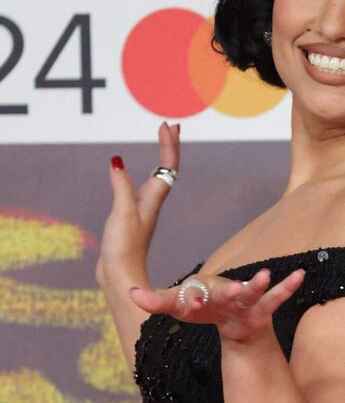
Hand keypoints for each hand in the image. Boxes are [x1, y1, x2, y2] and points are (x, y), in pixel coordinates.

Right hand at [96, 120, 180, 286]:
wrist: (120, 277)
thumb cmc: (123, 248)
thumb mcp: (121, 213)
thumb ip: (120, 186)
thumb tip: (117, 161)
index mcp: (153, 199)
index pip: (167, 166)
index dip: (169, 145)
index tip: (168, 125)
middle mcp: (151, 203)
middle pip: (166, 169)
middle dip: (169, 146)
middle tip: (170, 126)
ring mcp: (141, 211)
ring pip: (156, 179)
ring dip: (160, 159)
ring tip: (161, 144)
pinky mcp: (130, 220)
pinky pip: (140, 190)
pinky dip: (139, 175)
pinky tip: (128, 177)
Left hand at [128, 266, 306, 343]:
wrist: (232, 320)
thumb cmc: (204, 309)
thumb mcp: (178, 308)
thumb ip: (156, 301)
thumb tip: (129, 294)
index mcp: (201, 292)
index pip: (188, 298)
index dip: (182, 301)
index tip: (178, 303)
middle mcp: (223, 292)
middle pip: (223, 293)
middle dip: (226, 291)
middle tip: (230, 288)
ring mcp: (244, 300)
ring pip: (250, 293)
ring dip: (256, 285)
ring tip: (263, 275)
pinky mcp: (261, 309)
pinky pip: (276, 298)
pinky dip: (286, 287)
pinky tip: (298, 276)